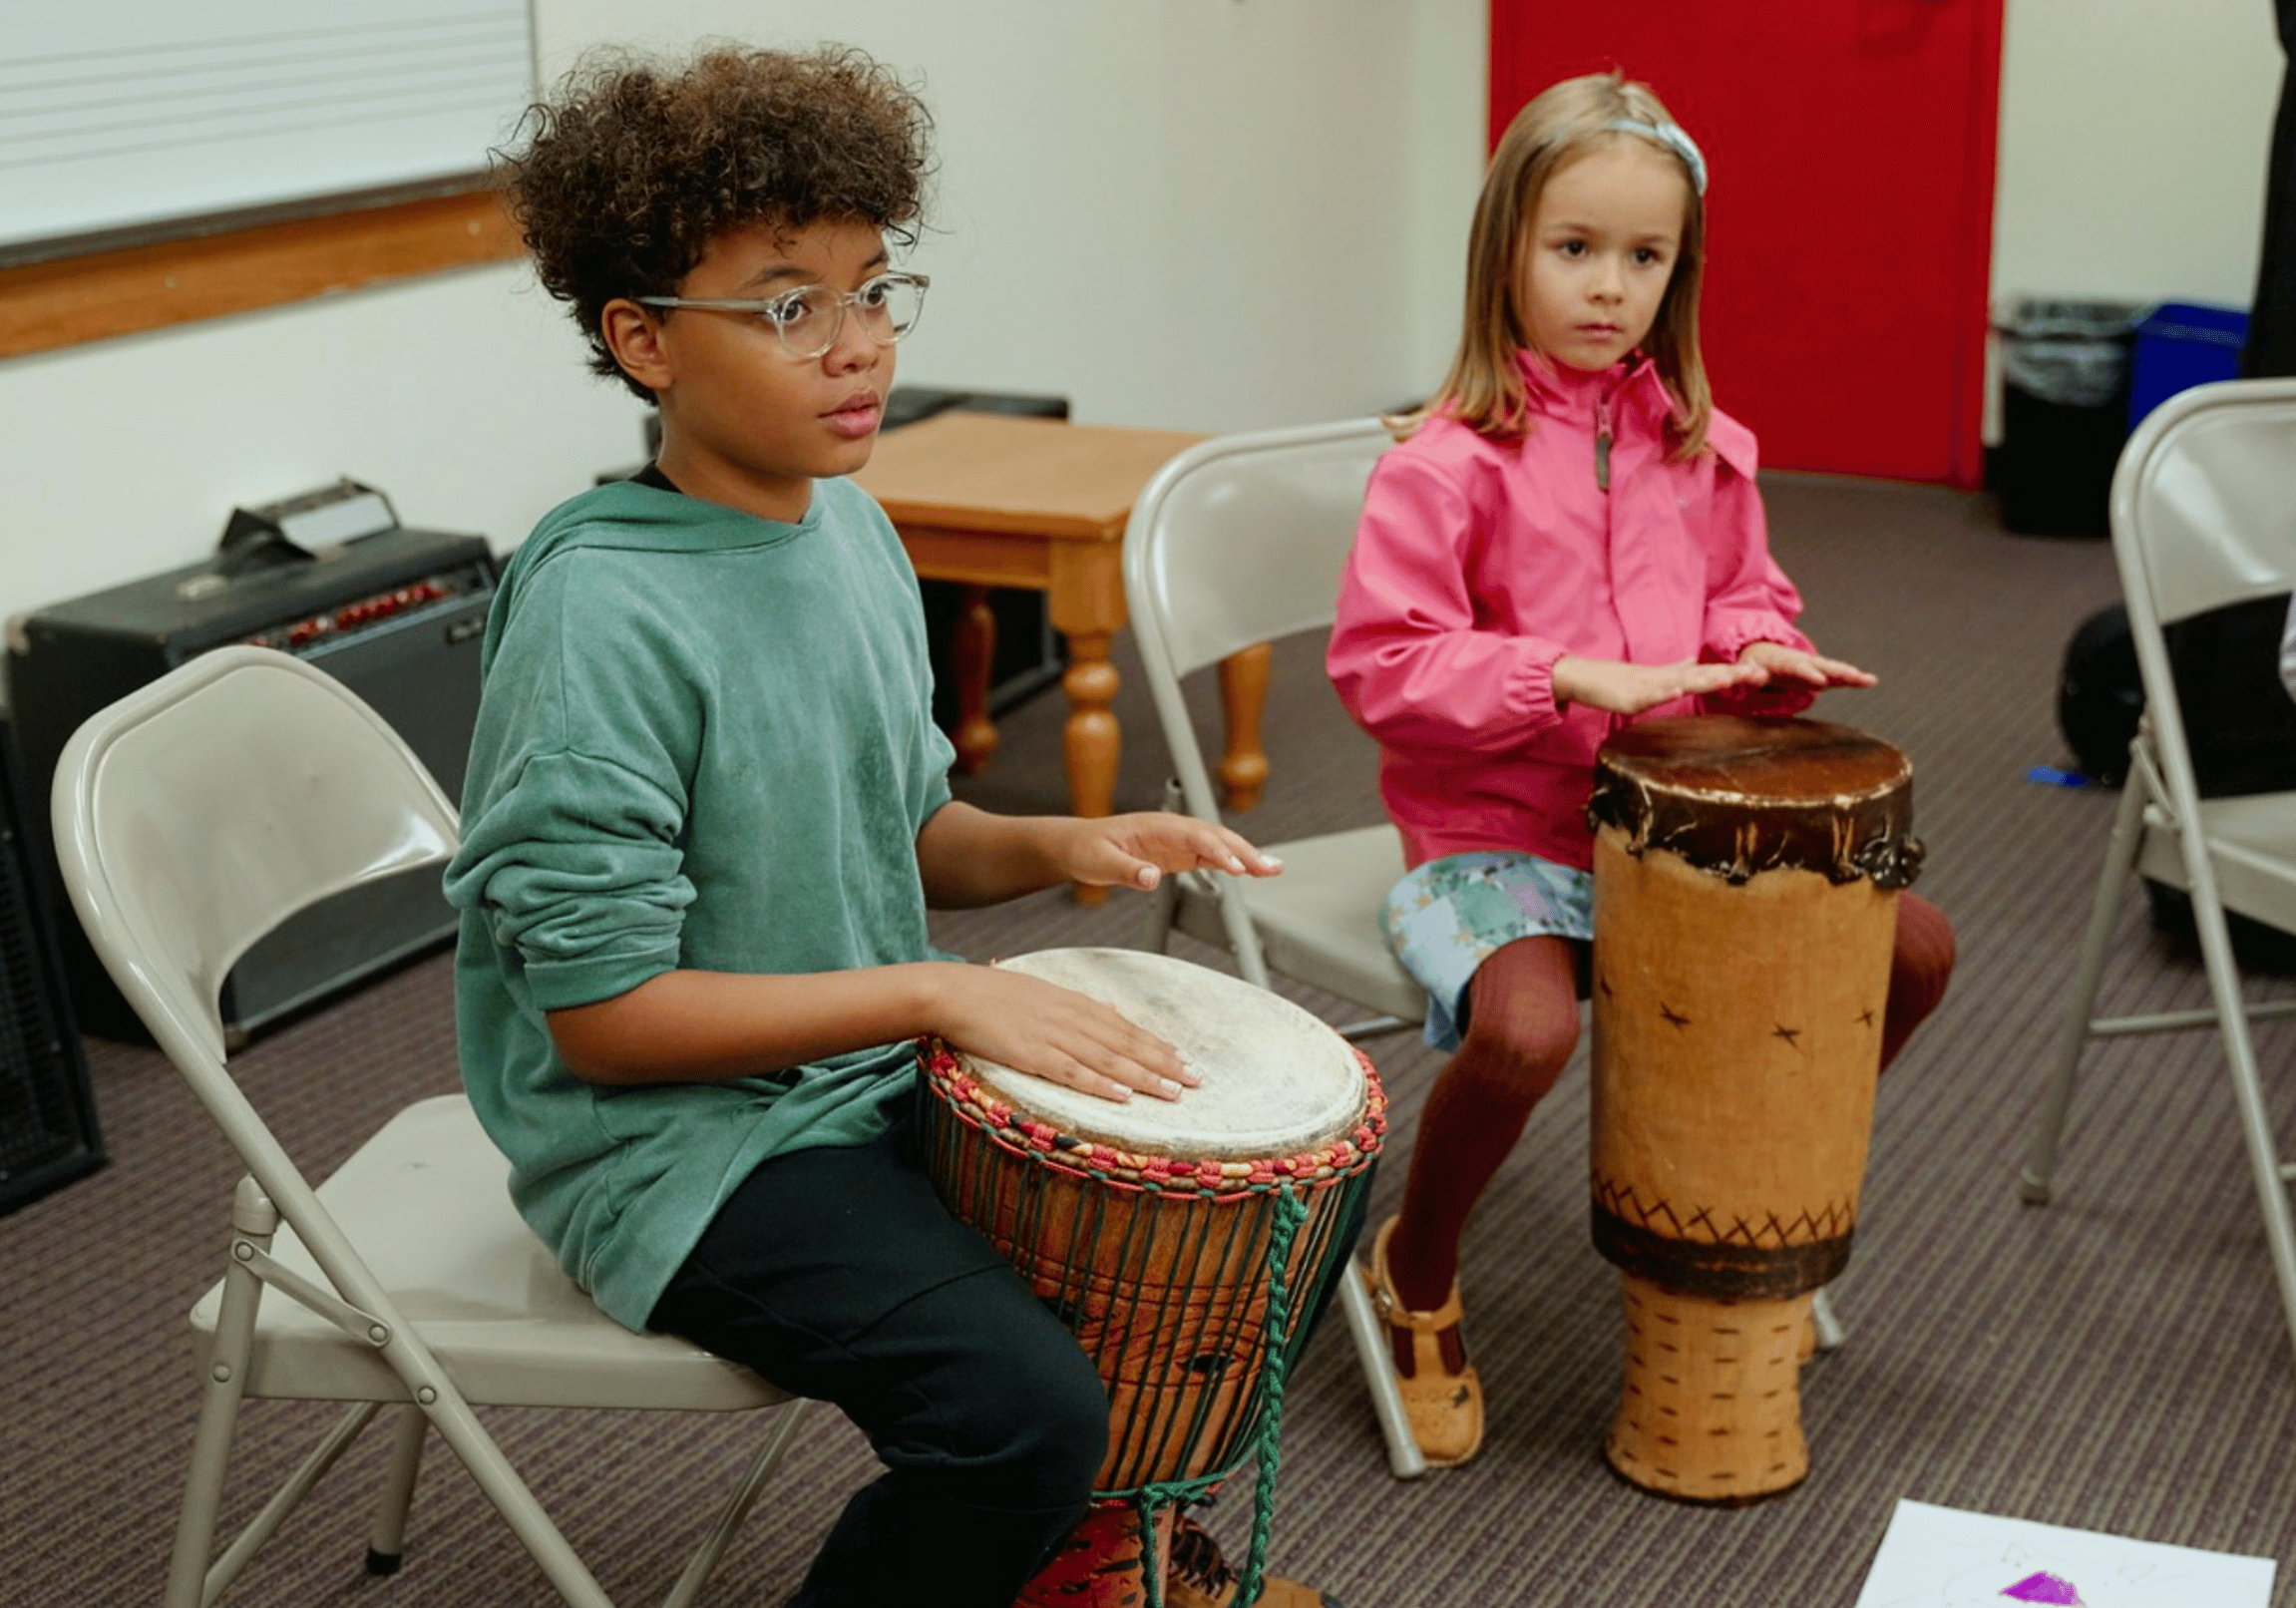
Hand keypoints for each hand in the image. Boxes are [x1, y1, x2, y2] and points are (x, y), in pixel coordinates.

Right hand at [930, 965, 1198, 1103]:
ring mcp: (1051, 1035)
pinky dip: (1100, 1084)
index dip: (1157, 1044)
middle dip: (1164, 1063)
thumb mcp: (1042, 991)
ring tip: (1173, 1092)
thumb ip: (1079, 1004)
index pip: (1125, 1026)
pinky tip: (1122, 1095)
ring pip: (1108, 1058)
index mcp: (1073, 1003)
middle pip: (1126, 1043)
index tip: (1184, 1059)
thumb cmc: (992, 994)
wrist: (952, 991)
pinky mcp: (1030, 1053)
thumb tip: (1111, 1009)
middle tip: (1196, 1080)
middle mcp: (1070, 1017)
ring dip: (1143, 1076)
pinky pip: (1071, 1072)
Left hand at [1053, 811, 1283, 892]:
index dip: (1219, 852)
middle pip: (1216, 836)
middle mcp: (1171, 829)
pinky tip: (1250, 871)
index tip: (1238, 869)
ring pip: (1219, 845)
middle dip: (1245, 851)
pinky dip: (1232, 863)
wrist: (1076, 845)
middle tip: (1271, 868)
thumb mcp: (1099, 863)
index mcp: (1155, 826)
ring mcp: (1177, 841)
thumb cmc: (1085, 849)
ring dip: (1246, 856)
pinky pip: (1210, 856)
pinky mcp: (1177, 854)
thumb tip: (1153, 878)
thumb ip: (1127, 871)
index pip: (1196, 836)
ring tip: (1273, 870)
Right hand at [1554, 654, 1764, 717]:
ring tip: (1729, 679)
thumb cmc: (1614, 680)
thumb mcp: (1649, 678)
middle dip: (1730, 675)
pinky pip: (1650, 695)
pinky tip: (1679, 690)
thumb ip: (1672, 670)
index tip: (1760, 672)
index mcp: (1670, 677)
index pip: (1707, 674)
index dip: (1732, 673)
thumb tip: (1691, 661)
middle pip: (1703, 676)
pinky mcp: (1630, 698)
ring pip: (1681, 682)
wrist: (1581, 676)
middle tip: (1758, 673)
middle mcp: (1664, 679)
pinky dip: (1665, 691)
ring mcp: (1647, 687)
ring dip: (1705, 680)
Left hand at [1736, 640, 1876, 695]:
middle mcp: (1802, 661)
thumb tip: (1756, 676)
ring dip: (1850, 675)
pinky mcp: (1819, 673)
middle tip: (1854, 675)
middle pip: (1821, 666)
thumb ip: (1749, 675)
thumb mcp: (1745, 669)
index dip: (1807, 674)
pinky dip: (1852, 679)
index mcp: (1782, 662)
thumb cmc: (1752, 665)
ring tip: (1868, 679)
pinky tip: (1869, 681)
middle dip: (1838, 671)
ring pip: (1833, 669)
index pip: (1795, 668)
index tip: (1820, 681)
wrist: (1761, 653)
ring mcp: (1812, 666)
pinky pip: (1837, 676)